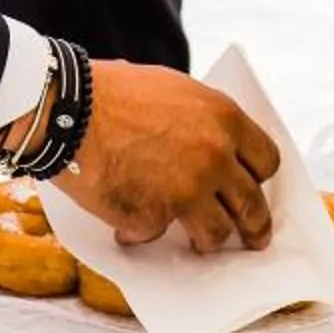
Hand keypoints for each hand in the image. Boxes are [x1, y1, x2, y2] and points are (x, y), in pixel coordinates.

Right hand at [55, 62, 280, 254]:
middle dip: (255, 226)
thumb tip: (218, 148)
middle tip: (253, 238)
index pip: (267, 160)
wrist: (67, 110)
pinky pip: (157, 234)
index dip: (259, 179)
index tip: (254, 190)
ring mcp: (186, 192)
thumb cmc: (112, 93)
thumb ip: (204, 122)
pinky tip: (128, 223)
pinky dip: (143, 230)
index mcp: (224, 120)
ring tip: (195, 241)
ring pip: (215, 232)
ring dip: (205, 239)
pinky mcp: (154, 217)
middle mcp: (214, 158)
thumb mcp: (175, 90)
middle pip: (251, 205)